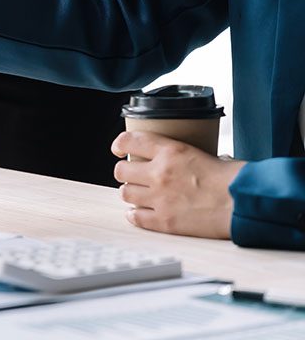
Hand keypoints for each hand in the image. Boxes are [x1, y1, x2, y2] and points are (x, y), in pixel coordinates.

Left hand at [112, 131, 245, 239]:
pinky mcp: (164, 221)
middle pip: (121, 170)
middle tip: (133, 176)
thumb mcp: (203, 153)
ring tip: (140, 194)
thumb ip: (180, 155)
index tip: (118, 149)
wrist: (244, 204)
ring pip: (125, 193)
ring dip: (131, 193)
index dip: (120, 144)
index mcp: (170, 152)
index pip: (129, 141)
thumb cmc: (233, 179)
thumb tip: (175, 159)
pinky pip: (135, 217)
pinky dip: (135, 215)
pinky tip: (139, 213)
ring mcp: (159, 198)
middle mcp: (159, 173)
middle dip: (125, 172)